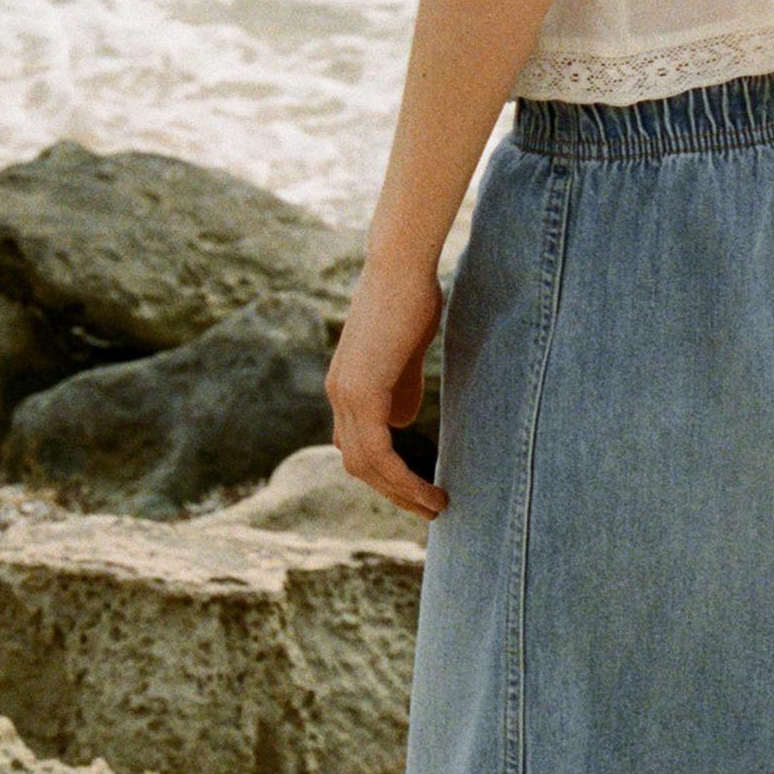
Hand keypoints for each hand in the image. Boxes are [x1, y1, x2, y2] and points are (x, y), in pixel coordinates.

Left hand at [326, 254, 451, 518]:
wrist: (402, 265)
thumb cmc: (411, 298)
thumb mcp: (406, 351)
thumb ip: (401, 386)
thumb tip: (400, 424)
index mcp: (347, 386)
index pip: (358, 445)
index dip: (387, 473)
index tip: (419, 489)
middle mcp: (338, 394)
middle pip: (358, 464)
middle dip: (395, 493)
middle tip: (430, 508)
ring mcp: (346, 393)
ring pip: (365, 465)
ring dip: (401, 493)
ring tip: (436, 506)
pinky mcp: (362, 390)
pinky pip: (377, 451)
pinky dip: (400, 477)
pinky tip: (426, 487)